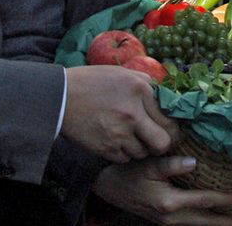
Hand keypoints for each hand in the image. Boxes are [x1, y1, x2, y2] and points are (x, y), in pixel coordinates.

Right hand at [59, 66, 179, 161]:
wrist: (59, 97)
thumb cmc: (91, 82)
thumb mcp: (121, 73)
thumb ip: (145, 83)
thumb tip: (165, 96)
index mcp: (140, 89)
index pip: (169, 117)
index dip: (172, 126)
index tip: (168, 129)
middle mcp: (133, 112)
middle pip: (163, 141)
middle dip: (163, 143)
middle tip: (158, 140)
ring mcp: (119, 132)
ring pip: (144, 152)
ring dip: (142, 148)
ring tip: (132, 138)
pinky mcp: (106, 148)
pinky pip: (126, 158)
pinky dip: (125, 153)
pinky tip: (117, 141)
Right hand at [93, 156, 231, 224]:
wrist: (107, 187)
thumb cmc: (128, 173)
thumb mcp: (148, 164)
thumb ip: (171, 163)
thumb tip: (194, 163)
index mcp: (170, 202)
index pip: (205, 200)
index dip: (226, 200)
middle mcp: (171, 217)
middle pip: (206, 221)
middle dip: (227, 222)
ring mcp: (167, 221)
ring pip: (198, 225)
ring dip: (217, 224)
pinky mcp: (164, 220)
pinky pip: (190, 223)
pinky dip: (204, 221)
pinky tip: (211, 217)